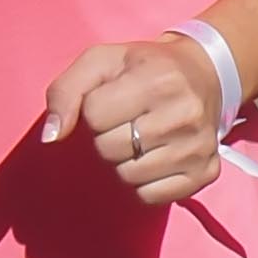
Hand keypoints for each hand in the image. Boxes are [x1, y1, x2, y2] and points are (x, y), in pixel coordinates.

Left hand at [46, 30, 230, 205]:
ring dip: (125, 160)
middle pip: (109, 149)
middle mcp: (184, 115)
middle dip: (109, 136)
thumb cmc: (145, 67)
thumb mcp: (101, 61)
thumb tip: (51, 137)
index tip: (114, 99)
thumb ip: (65, 91)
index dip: (95, 109)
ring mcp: (198, 147)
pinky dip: (145, 182)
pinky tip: (157, 157)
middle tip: (129, 119)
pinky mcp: (206, 172)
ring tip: (143, 137)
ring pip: (128, 176)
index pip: (94, 115)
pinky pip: (151, 196)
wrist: (206, 73)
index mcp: (159, 81)